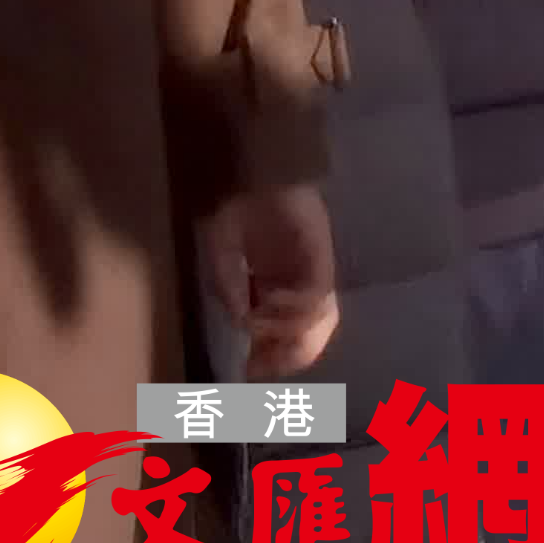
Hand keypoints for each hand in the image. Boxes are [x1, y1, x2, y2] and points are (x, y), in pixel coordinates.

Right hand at [200, 181, 339, 375]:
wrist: (257, 169)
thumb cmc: (237, 205)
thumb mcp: (220, 251)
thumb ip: (228, 287)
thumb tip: (241, 324)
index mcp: (278, 287)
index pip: (283, 333)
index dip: (269, 356)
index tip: (249, 374)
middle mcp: (302, 286)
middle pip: (308, 335)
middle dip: (285, 357)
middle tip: (260, 370)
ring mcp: (315, 274)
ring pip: (319, 322)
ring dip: (292, 336)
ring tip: (263, 336)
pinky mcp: (322, 259)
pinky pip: (317, 295)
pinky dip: (296, 307)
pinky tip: (269, 302)